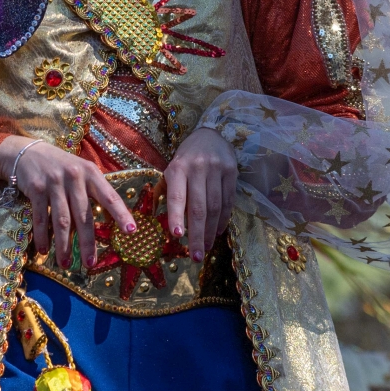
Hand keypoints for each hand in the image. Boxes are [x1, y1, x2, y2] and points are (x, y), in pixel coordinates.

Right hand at [0, 137, 133, 265]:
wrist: (27, 152)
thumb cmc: (60, 166)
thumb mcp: (80, 172)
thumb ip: (92, 192)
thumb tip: (107, 222)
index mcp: (90, 173)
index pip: (109, 196)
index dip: (120, 214)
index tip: (131, 231)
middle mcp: (74, 177)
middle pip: (83, 215)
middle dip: (87, 242)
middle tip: (90, 263)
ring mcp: (54, 182)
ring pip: (62, 220)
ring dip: (63, 245)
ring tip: (66, 264)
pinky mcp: (36, 188)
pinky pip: (41, 217)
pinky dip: (42, 236)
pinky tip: (44, 250)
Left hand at [164, 127, 236, 259]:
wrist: (210, 134)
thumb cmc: (185, 157)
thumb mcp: (171, 169)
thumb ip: (165, 191)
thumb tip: (157, 218)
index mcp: (177, 168)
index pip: (178, 196)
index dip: (178, 216)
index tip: (177, 236)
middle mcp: (197, 169)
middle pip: (199, 207)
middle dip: (197, 234)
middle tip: (195, 256)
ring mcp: (217, 170)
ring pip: (215, 207)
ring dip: (211, 231)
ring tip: (206, 248)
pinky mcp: (232, 172)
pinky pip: (229, 201)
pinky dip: (223, 219)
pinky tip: (218, 232)